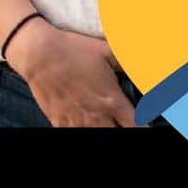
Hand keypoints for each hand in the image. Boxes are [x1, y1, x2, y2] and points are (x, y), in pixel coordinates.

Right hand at [6, 19, 137, 126]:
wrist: (39, 54)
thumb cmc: (74, 50)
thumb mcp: (107, 51)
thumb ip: (129, 61)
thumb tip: (147, 63)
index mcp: (112, 101)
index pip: (137, 127)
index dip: (145, 128)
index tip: (146, 124)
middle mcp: (97, 118)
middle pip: (118, 136)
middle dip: (124, 130)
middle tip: (125, 122)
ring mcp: (77, 123)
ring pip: (97, 138)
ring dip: (105, 129)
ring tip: (106, 121)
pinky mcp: (60, 124)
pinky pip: (76, 135)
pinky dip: (84, 130)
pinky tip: (88, 122)